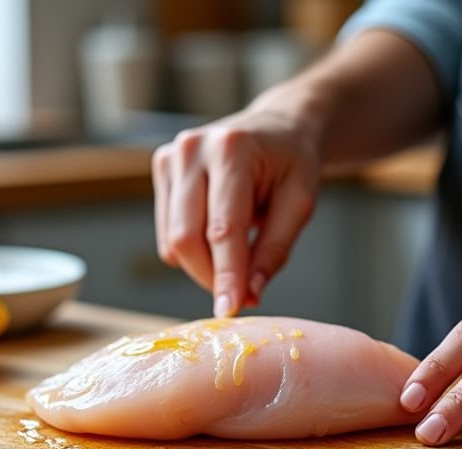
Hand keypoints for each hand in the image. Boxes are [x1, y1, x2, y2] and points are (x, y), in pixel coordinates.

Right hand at [153, 103, 318, 316]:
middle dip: (210, 276)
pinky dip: (192, 250)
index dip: (225, 274)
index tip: (230, 309)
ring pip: (172, 240)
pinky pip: (167, 232)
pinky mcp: (161, 169)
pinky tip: (218, 237)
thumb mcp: (300, 203)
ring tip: (236, 258)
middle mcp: (192, 149)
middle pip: (185, 237)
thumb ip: (274, 249)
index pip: (222, 228)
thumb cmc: (291, 163)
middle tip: (240, 294)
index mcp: (232, 149)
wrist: (277, 126)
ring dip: (202, 266)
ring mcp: (171, 157)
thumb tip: (248, 293)